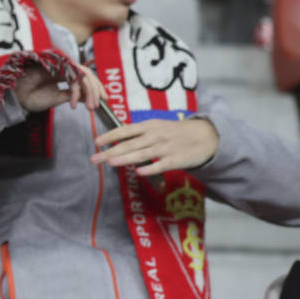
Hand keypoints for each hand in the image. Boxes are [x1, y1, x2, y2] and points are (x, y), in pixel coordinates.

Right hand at [14, 62, 103, 112]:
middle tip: (99, 104)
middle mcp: (64, 67)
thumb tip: (90, 98)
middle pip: (88, 74)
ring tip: (90, 107)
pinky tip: (72, 104)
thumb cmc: (32, 97)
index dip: (96, 88)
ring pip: (83, 74)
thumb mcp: (58, 98)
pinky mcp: (56, 65)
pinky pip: (73, 77)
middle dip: (96, 90)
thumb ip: (74, 96)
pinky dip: (76, 91)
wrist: (16, 97)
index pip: (85, 78)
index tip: (103, 101)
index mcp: (64, 74)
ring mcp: (60, 65)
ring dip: (90, 91)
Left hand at [91, 116, 218, 175]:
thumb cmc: (175, 132)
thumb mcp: (156, 126)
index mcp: (149, 126)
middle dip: (110, 151)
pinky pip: (160, 165)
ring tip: (109, 162)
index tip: (96, 142)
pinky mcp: (175, 160)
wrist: (204, 135)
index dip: (110, 136)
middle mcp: (155, 136)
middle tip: (94, 158)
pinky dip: (150, 168)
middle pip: (129, 144)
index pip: (125, 130)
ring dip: (124, 158)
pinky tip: (138, 172)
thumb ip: (138, 132)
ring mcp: (165, 148)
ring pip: (141, 154)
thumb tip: (117, 136)